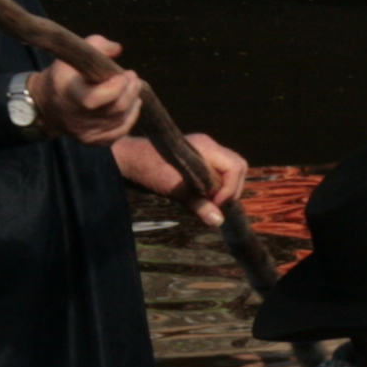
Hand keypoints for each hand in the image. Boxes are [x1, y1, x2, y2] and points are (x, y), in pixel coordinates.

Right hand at [25, 38, 141, 146]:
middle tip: (133, 77)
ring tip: (132, 87)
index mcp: (69, 94)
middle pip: (116, 109)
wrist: (48, 104)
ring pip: (121, 120)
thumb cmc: (65, 74)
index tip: (124, 73)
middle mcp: (76, 117)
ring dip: (132, 102)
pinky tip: (132, 104)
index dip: (116, 87)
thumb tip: (116, 49)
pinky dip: (130, 117)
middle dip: (130, 91)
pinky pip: (120, 132)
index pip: (95, 98)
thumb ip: (97, 45)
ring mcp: (85, 132)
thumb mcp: (75, 54)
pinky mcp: (93, 141)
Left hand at [116, 124, 247, 216]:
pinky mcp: (200, 159)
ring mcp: (205, 151)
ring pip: (230, 171)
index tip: (216, 204)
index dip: (231, 189)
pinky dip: (216, 186)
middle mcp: (209, 146)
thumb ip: (198, 204)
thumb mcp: (173, 189)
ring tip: (209, 201)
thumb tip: (219, 220)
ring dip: (224, 189)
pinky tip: (203, 195)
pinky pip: (218, 172)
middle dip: (232, 189)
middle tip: (216, 204)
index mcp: (206, 147)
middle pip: (238, 167)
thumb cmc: (148, 169)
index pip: (235, 167)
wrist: (129, 159)